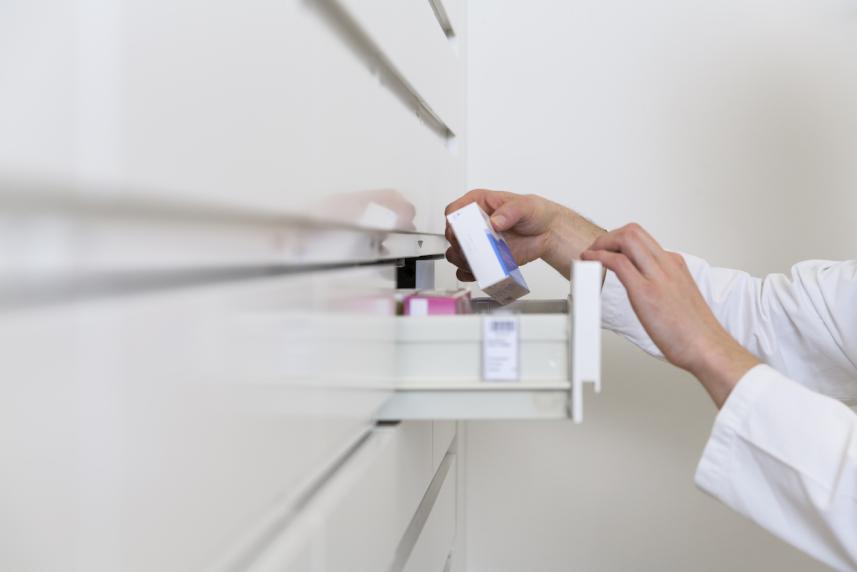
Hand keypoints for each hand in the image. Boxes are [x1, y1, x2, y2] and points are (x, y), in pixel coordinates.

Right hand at [444, 189, 604, 280]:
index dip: (453, 222)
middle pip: (452, 236)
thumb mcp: (524, 206)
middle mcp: (473, 224)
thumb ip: (509, 211)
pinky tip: (482, 271)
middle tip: (476, 249)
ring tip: (481, 262)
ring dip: (464, 261)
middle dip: (460, 245)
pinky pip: (467, 271)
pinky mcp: (484, 259)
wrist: (547, 232)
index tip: (463, 231)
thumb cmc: (533, 213)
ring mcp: (477, 243)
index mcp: (477, 204)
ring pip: (456, 255)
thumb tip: (495, 222)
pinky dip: (470, 274)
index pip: (454, 212)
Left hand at [581, 223, 759, 406]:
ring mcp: (657, 276)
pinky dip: (599, 258)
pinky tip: (590, 263)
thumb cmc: (693, 332)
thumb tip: (643, 291)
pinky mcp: (646, 292)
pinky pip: (618, 263)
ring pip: (626, 239)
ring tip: (589, 256)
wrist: (708, 348)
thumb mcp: (678, 299)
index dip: (619, 240)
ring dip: (600, 244)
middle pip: (633, 231)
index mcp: (675, 265)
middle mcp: (667, 265)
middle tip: (594, 251)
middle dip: (607, 237)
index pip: (643, 238)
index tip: (606, 251)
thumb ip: (662, 288)